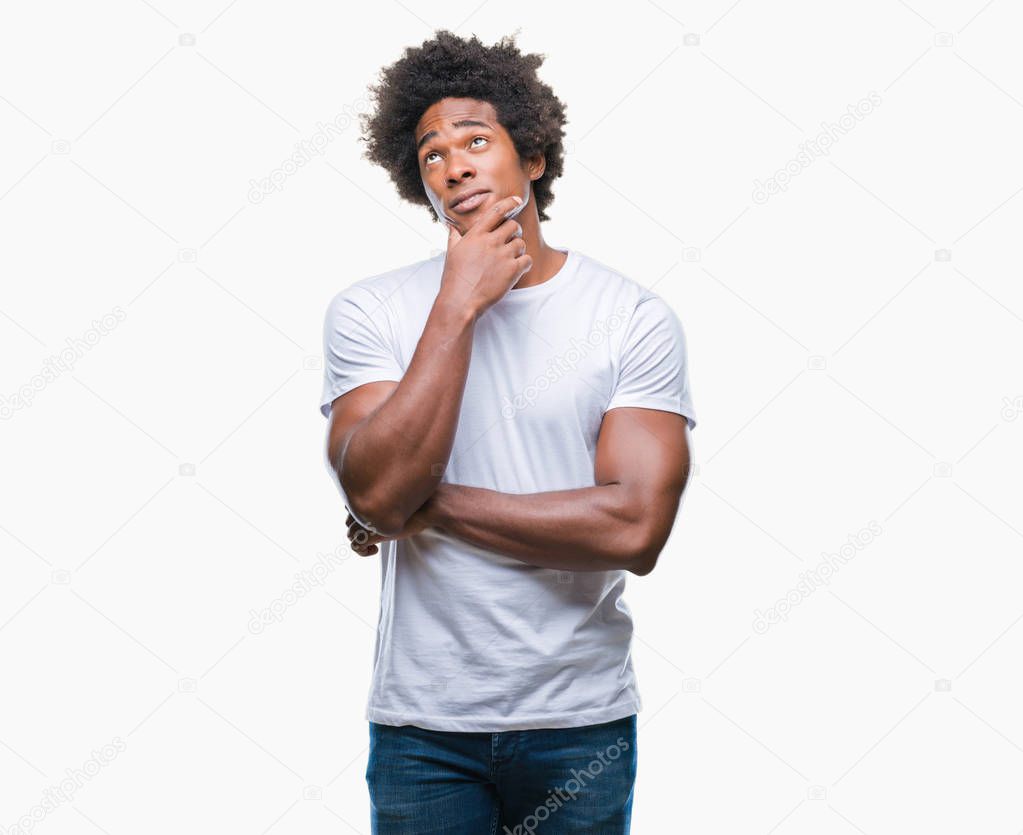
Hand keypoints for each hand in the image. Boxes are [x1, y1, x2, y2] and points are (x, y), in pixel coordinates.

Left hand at [346, 498, 437, 555]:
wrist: (429, 507)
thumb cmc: (419, 503)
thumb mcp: (400, 501)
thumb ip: (388, 503)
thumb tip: (384, 510)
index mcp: (369, 493)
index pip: (350, 507)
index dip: (360, 518)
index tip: (375, 525)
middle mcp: (364, 504)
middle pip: (348, 521)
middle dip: (360, 530)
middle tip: (377, 537)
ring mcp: (364, 519)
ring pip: (350, 534)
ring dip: (362, 542)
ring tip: (376, 547)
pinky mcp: (368, 533)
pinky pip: (355, 546)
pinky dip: (362, 551)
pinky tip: (375, 551)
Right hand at [439, 194, 531, 317]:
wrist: (460, 301)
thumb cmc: (454, 279)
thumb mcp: (451, 254)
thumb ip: (454, 238)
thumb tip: (452, 228)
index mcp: (475, 235)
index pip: (495, 212)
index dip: (508, 204)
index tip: (516, 200)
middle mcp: (490, 242)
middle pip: (513, 226)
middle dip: (514, 232)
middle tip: (511, 241)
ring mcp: (502, 255)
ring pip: (521, 243)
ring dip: (519, 250)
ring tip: (511, 259)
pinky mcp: (512, 270)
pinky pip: (527, 260)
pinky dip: (525, 264)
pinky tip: (517, 269)